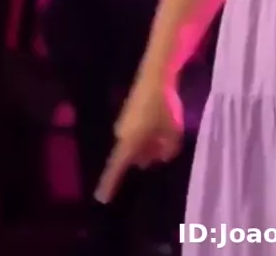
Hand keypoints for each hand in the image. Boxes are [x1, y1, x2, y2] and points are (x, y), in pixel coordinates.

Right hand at [94, 81, 183, 203]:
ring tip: (167, 129)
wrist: (154, 76)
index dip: (109, 184)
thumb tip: (162, 156)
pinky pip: (137, 132)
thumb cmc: (163, 106)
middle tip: (166, 144)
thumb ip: (169, 149)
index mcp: (129, 143)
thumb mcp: (173, 132)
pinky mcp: (128, 113)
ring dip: (149, 143)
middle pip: (133, 156)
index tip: (102, 198)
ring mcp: (123, 123)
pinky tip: (162, 121)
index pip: (116, 168)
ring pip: (136, 143)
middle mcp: (122, 135)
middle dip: (147, 156)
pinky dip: (148, 133)